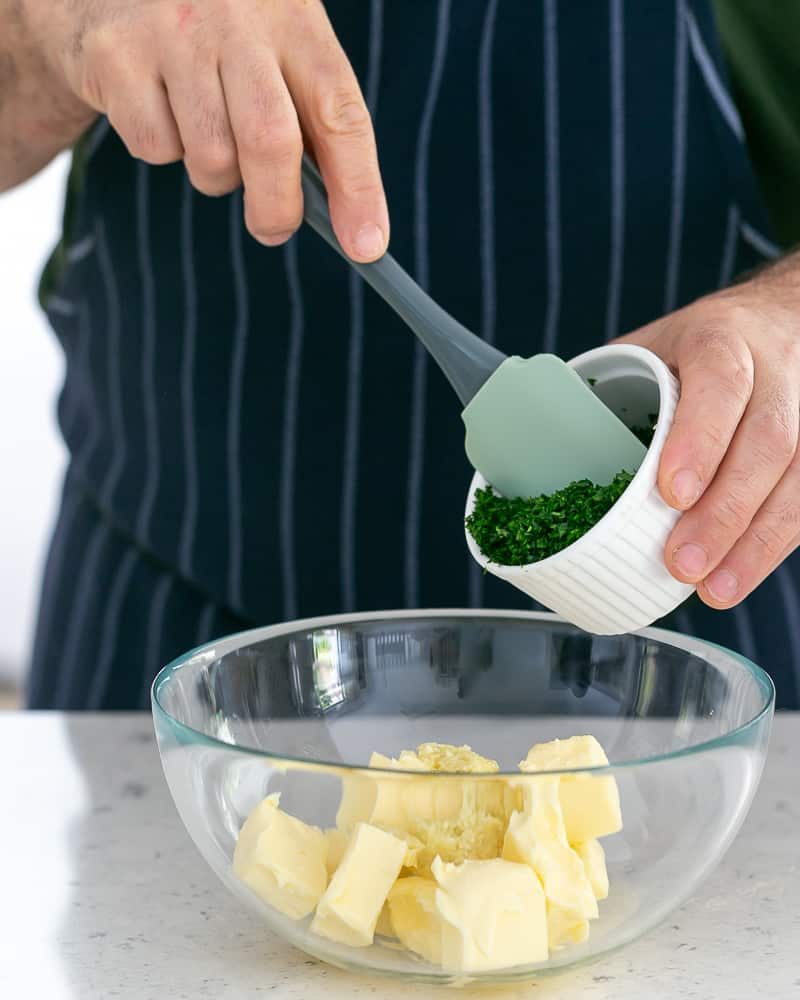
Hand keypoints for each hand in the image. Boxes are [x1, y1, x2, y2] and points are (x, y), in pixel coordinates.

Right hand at [31, 0, 387, 259]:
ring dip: (214, 174)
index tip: (367, 246)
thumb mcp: (273, 46)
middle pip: (271, 142)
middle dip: (277, 207)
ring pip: (211, 157)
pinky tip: (157, 104)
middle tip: (273, 229)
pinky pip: (155, 147)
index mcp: (293, 14)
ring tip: (205, 131)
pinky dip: (162, 149)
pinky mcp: (117, 55)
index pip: (340, 112)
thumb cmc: (216, 30)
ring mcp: (172, 30)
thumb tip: (343, 220)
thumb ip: (307, 115)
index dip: (359, 188)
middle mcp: (237, 14)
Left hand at [615, 254, 799, 608]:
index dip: (701, 439)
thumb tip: (513, 443)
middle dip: (725, 511)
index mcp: (720, 339)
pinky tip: (743, 575)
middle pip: (767, 441)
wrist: (776, 322)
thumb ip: (598, 392)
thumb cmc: (696, 348)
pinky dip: (777, 542)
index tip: (671, 493)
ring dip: (757, 541)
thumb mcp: (647, 349)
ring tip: (715, 589)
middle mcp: (774, 370)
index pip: (720, 383)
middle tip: (683, 565)